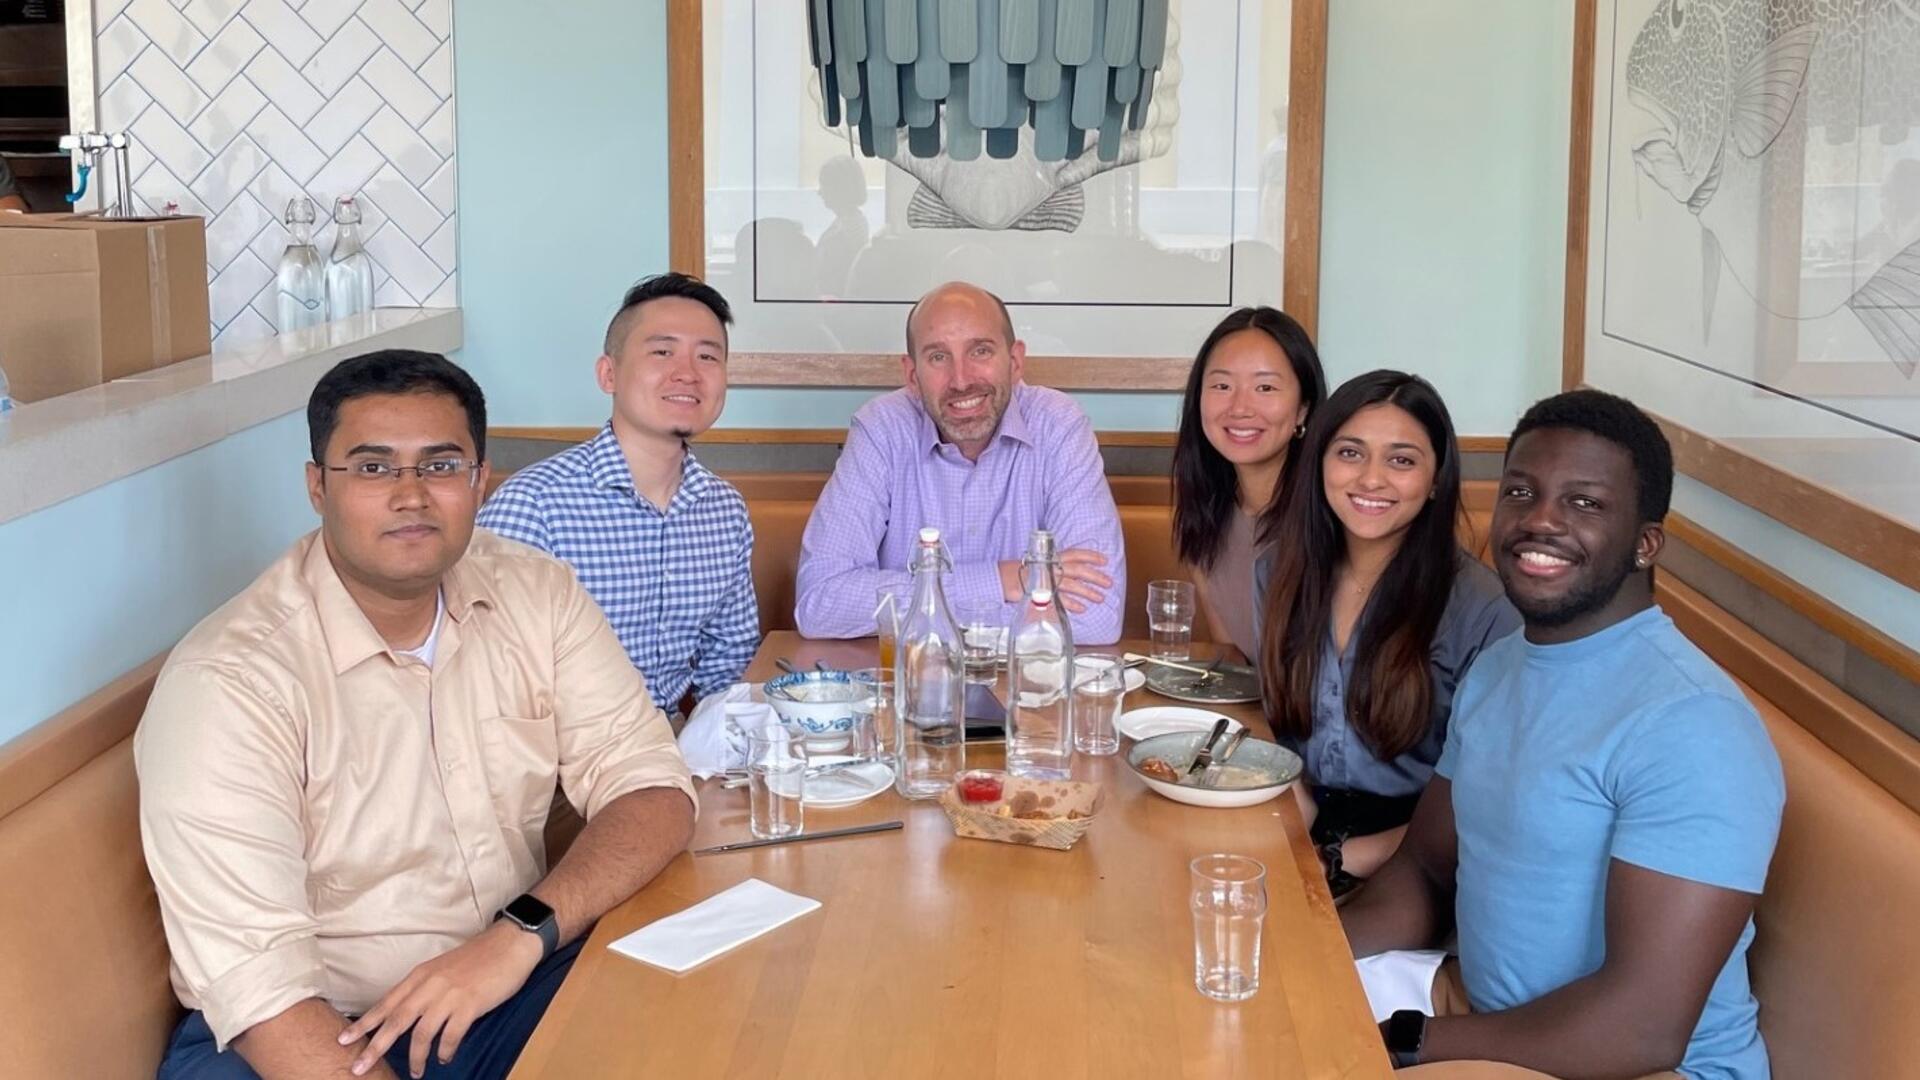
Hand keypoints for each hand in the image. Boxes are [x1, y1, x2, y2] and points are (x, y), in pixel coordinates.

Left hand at [339, 920, 544, 1076]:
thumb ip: (427, 988)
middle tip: (359, 1068)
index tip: (344, 1039)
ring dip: (417, 1057)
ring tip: (418, 1073)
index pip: (386, 1003)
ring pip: (422, 1033)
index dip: (365, 1023)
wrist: (511, 943)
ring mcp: (449, 995)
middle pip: (396, 1021)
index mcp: (421, 975)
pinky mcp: (470, 1004)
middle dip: (375, 1047)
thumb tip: (413, 1014)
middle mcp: (430, 985)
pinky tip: (445, 1058)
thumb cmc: (480, 956)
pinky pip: (451, 1035)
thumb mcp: (444, 968)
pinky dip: (445, 1051)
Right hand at [998, 549, 1112, 612]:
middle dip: (1096, 576)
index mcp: (1051, 558)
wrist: (999, 578)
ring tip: (1100, 598)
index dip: (1091, 556)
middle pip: (1079, 569)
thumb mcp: (1038, 564)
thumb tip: (1067, 571)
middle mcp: (1051, 567)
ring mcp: (1047, 580)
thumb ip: (1053, 566)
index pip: (1075, 553)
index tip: (1104, 560)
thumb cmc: (1018, 571)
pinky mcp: (1042, 594)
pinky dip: (1073, 604)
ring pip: (1073, 584)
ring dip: (1089, 591)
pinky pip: (1060, 599)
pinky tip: (1082, 608)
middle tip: (1109, 583)